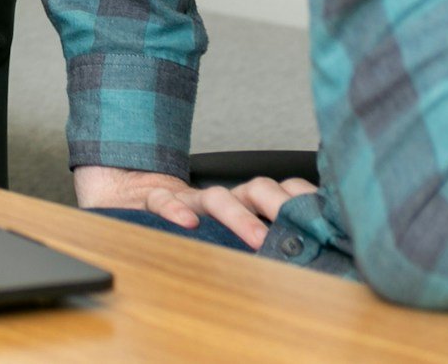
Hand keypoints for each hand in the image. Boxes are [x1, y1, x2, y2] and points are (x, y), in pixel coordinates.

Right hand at [73, 164, 317, 249]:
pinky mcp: (151, 200)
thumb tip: (301, 260)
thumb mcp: (218, 237)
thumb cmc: (177, 223)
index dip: (302, 203)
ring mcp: (186, 199)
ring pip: (216, 197)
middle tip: (301, 230)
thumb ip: (252, 242)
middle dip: (280, 206)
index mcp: (240, 206)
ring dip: (239, 217)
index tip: (327, 222)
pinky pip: (163, 200)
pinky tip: (187, 224)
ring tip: (257, 239)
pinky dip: (175, 210)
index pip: (279, 195)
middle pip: (256, 191)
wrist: (119, 187)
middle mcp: (218, 200)